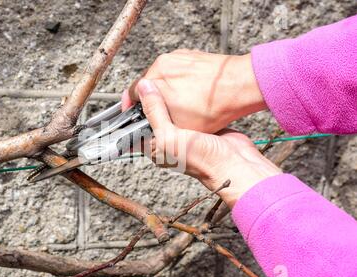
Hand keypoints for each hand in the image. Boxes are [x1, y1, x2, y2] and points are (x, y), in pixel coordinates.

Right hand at [123, 50, 265, 132]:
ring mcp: (179, 57)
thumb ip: (153, 118)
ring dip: (168, 92)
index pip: (132, 93)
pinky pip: (180, 72)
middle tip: (161, 114)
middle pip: (149, 85)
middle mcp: (163, 63)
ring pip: (165, 78)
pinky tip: (193, 96)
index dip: (132, 107)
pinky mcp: (193, 56)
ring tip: (181, 107)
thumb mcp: (176, 124)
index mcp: (155, 78)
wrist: (241, 86)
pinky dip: (182, 83)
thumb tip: (140, 117)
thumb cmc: (212, 107)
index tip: (134, 114)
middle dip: (152, 100)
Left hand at [137, 79, 280, 206]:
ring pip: (171, 110)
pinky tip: (184, 87)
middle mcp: (166, 139)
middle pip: (153, 115)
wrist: (234, 163)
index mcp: (154, 146)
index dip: (132, 110)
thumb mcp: (169, 136)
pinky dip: (185, 98)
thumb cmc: (200, 159)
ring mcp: (184, 132)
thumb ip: (154, 112)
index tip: (133, 91)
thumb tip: (143, 87)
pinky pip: (188, 109)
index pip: (135, 126)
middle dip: (152, 99)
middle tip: (151, 80)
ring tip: (166, 79)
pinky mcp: (199, 125)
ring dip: (169, 96)